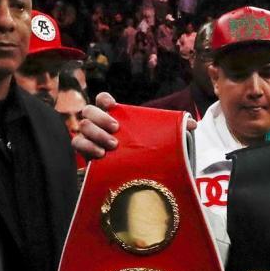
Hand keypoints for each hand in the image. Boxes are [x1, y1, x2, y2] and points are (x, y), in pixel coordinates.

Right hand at [72, 91, 197, 159]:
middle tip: (117, 130)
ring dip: (95, 134)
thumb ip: (174, 127)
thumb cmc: (145, 148)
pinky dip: (86, 147)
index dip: (105, 99)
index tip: (113, 105)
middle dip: (101, 118)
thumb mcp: (160, 138)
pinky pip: (77, 144)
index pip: (102, 99)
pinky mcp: (86, 152)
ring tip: (112, 147)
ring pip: (82, 127)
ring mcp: (90, 137)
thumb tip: (192, 123)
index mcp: (114, 114)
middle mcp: (99, 123)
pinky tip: (100, 155)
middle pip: (88, 111)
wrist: (136, 172)